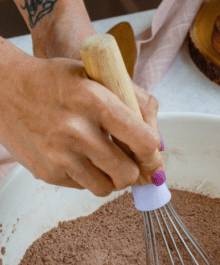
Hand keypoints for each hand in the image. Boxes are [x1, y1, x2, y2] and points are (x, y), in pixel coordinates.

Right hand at [0, 44, 163, 194]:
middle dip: (132, 170)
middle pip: (128, 173)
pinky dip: (86, 177)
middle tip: (126, 160)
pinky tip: (76, 156)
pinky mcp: (49, 173)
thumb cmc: (55, 81)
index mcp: (94, 99)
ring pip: (108, 188)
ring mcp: (61, 154)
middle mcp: (77, 129)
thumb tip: (158, 147)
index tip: (152, 158)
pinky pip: (83, 187)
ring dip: (111, 178)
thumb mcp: (95, 77)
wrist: (2, 89)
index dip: (153, 155)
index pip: (144, 142)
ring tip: (101, 158)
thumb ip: (134, 104)